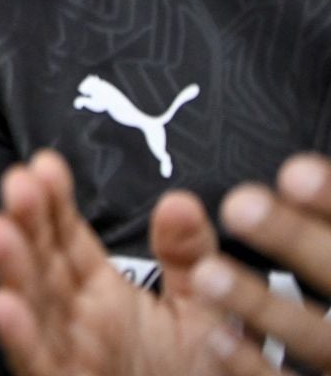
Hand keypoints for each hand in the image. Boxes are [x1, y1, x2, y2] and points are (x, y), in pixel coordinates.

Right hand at [0, 149, 228, 375]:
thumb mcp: (203, 313)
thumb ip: (189, 259)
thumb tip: (179, 201)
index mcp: (101, 294)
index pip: (66, 238)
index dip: (53, 202)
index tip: (45, 164)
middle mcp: (76, 319)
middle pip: (42, 263)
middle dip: (27, 223)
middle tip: (18, 182)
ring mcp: (67, 354)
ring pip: (30, 306)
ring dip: (10, 270)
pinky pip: (36, 361)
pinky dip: (19, 336)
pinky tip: (2, 305)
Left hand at [188, 153, 330, 373]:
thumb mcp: (327, 258)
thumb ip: (306, 227)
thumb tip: (238, 188)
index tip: (293, 173)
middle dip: (295, 241)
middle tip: (241, 205)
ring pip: (320, 340)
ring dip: (263, 306)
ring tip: (210, 273)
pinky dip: (254, 365)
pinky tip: (217, 336)